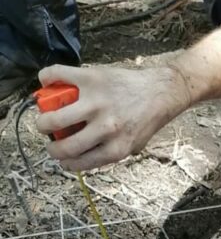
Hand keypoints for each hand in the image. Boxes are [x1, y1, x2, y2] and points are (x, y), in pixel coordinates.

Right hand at [36, 62, 189, 171]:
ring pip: (55, 117)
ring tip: (45, 119)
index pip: (77, 162)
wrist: (159, 93)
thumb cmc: (144, 120)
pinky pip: (57, 76)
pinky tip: (46, 83)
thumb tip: (79, 158)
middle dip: (51, 146)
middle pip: (64, 145)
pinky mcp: (91, 78)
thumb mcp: (131, 146)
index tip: (60, 157)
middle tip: (50, 139)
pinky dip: (46, 78)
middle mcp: (105, 128)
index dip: (64, 161)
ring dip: (43, 121)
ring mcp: (96, 102)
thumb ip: (108, 153)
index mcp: (115, 149)